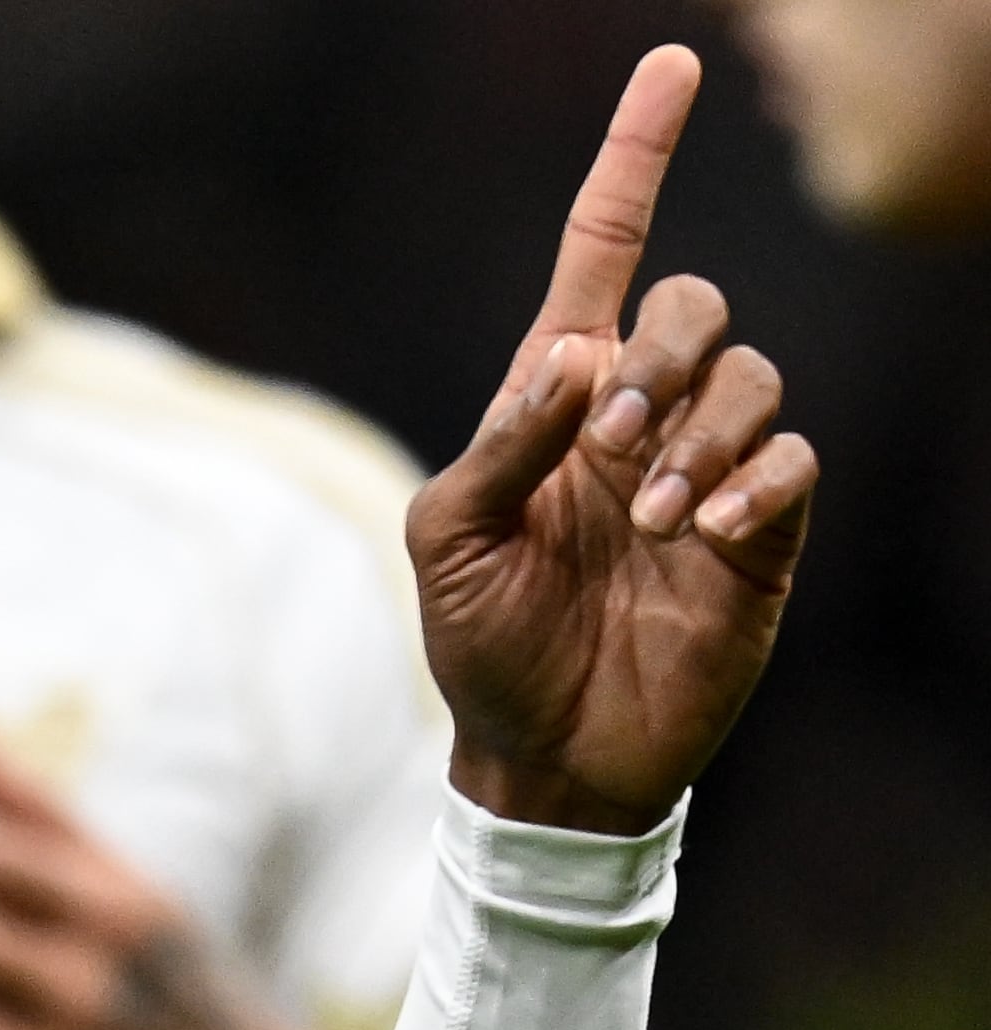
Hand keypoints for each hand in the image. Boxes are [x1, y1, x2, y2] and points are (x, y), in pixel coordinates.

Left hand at [414, 47, 819, 837]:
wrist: (544, 753)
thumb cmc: (480, 644)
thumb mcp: (446, 540)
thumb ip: (501, 442)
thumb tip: (574, 362)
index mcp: (554, 402)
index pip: (602, 252)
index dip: (635, 159)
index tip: (669, 68)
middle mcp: (638, 418)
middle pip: (691, 304)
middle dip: (661, 355)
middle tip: (612, 445)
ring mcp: (705, 469)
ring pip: (750, 376)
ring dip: (700, 435)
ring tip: (654, 521)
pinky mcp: (760, 530)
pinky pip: (792, 457)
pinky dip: (755, 481)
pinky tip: (708, 534)